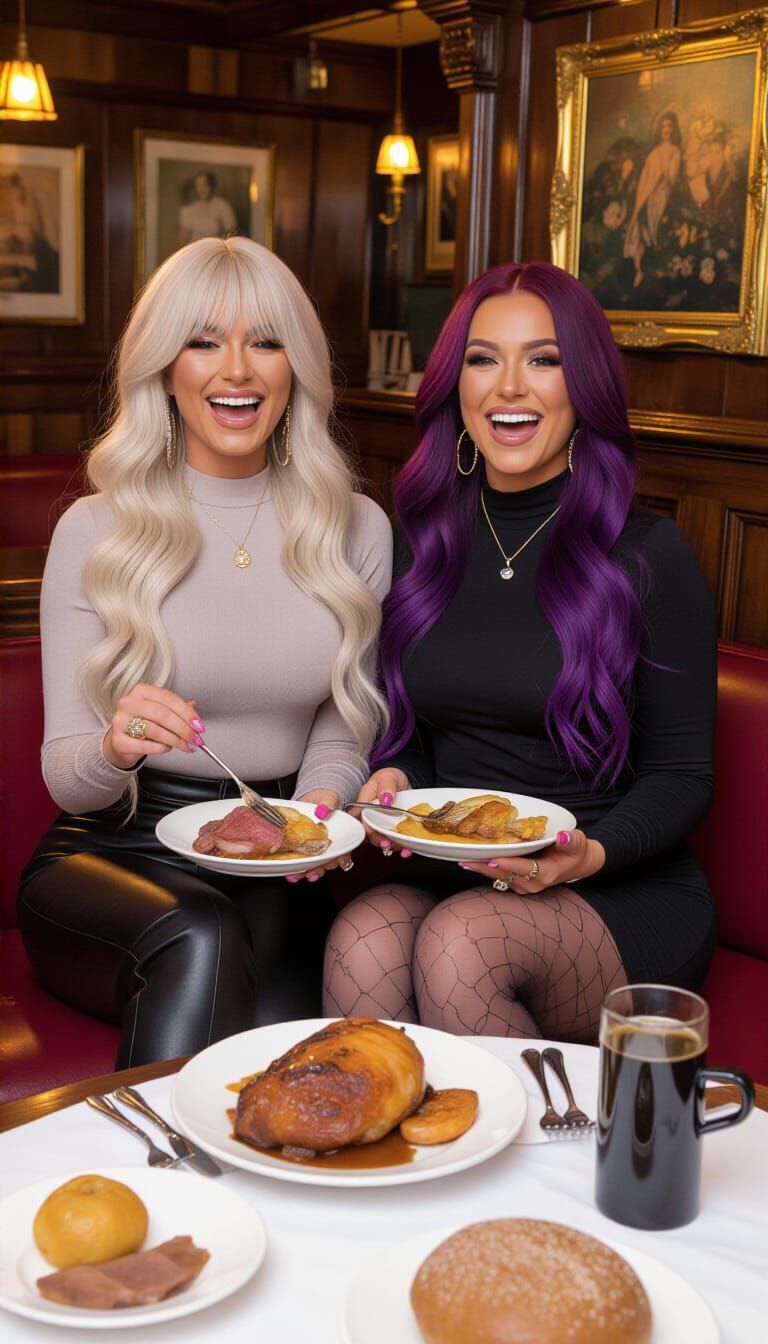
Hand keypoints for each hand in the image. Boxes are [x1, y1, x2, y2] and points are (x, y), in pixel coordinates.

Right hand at [103, 684, 202, 768]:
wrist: (122, 742)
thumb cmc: (142, 724)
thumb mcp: (160, 712)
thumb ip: (178, 710)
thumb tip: (195, 713)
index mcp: (141, 691)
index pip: (169, 698)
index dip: (187, 712)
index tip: (198, 725)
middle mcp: (129, 703)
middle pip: (162, 714)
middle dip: (183, 728)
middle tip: (194, 738)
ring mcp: (121, 721)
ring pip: (155, 730)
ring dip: (175, 740)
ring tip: (185, 745)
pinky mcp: (118, 740)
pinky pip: (145, 745)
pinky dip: (161, 748)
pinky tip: (167, 748)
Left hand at [286, 789, 341, 882]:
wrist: (309, 800)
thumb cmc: (323, 800)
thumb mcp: (328, 797)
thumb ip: (328, 802)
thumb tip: (323, 810)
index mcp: (341, 836)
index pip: (343, 851)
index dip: (338, 859)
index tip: (331, 863)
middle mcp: (329, 847)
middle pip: (327, 863)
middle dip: (318, 870)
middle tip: (309, 873)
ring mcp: (315, 850)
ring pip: (313, 866)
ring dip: (304, 873)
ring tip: (294, 876)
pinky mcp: (302, 850)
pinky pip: (300, 862)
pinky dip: (294, 869)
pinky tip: (288, 872)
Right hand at [357, 767, 411, 856]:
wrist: (404, 782)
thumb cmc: (391, 778)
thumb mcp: (388, 778)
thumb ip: (386, 787)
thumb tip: (386, 800)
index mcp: (363, 804)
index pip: (360, 819)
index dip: (365, 828)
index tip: (374, 832)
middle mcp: (370, 817)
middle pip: (369, 833)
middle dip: (378, 841)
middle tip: (388, 844)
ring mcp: (381, 824)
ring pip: (381, 839)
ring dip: (391, 846)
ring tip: (402, 848)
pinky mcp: (392, 829)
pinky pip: (394, 841)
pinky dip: (401, 847)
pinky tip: (408, 850)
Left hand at [457, 829, 605, 893]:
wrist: (577, 864)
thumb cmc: (576, 851)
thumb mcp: (578, 843)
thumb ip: (571, 840)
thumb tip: (563, 836)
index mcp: (546, 874)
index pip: (525, 869)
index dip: (509, 864)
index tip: (494, 859)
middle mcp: (532, 884)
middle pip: (505, 876)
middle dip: (485, 868)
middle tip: (465, 860)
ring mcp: (524, 886)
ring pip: (499, 878)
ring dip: (481, 869)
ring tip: (463, 860)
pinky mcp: (517, 883)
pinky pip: (499, 877)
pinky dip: (486, 869)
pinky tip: (472, 860)